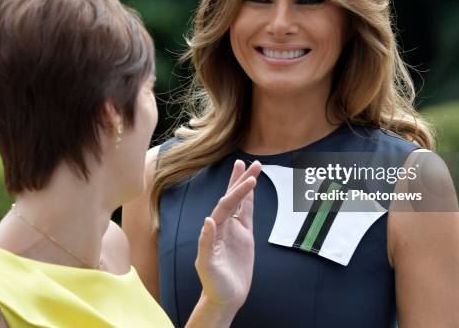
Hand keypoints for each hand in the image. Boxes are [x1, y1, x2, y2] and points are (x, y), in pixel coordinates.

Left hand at [194, 159, 260, 313]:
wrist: (225, 297)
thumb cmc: (213, 284)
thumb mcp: (207, 265)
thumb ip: (205, 242)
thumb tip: (208, 220)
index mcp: (214, 230)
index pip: (226, 206)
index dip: (237, 192)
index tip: (250, 181)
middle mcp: (222, 226)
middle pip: (232, 197)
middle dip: (240, 180)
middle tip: (251, 163)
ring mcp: (234, 229)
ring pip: (240, 202)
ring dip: (244, 185)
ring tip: (252, 168)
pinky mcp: (244, 236)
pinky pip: (247, 213)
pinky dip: (249, 200)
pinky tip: (251, 188)